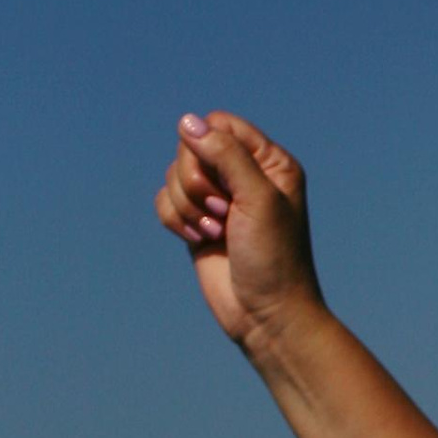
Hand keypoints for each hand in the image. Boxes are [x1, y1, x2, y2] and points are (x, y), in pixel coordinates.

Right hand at [154, 111, 324, 350]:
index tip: (225, 183)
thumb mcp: (258, 198)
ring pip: (174, 176)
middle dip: (196, 182)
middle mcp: (243, 175)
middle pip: (191, 147)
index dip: (209, 147)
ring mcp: (218, 199)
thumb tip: (187, 122)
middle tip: (223, 213)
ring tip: (215, 233)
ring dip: (187, 206)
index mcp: (270, 161)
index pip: (220, 124)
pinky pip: (165, 201)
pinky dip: (175, 220)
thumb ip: (226, 154)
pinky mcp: (197, 222)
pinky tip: (200, 241)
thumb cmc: (273, 258)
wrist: (265, 315)